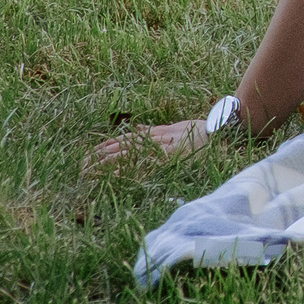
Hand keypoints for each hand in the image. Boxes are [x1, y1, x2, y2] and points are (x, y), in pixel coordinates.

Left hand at [83, 117, 208, 172]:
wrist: (223, 133)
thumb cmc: (204, 130)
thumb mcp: (178, 126)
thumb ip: (157, 129)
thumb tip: (138, 126)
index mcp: (156, 133)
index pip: (125, 138)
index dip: (106, 145)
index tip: (89, 153)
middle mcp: (155, 139)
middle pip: (121, 146)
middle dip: (100, 156)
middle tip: (80, 165)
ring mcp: (160, 148)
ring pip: (127, 153)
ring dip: (107, 163)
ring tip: (89, 170)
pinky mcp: (167, 157)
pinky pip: (142, 165)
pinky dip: (127, 170)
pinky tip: (112, 177)